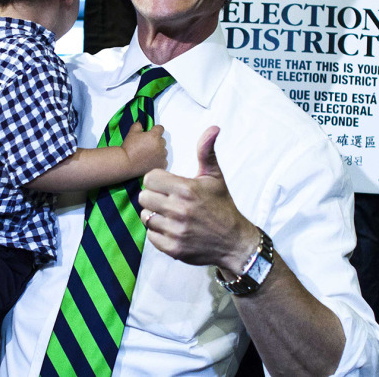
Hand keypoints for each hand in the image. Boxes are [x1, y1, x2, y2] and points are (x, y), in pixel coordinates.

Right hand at [121, 121, 167, 175]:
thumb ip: (138, 125)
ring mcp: (162, 156)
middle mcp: (160, 145)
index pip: (160, 128)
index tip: (152, 132)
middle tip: (146, 145)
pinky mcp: (161, 165)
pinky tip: (151, 161)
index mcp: (154, 136)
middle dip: (156, 141)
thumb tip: (141, 124)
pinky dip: (159, 161)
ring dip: (158, 151)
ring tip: (147, 154)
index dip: (155, 130)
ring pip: (163, 151)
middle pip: (162, 140)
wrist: (126, 163)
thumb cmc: (129, 149)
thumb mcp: (131, 132)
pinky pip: (164, 161)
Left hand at [137, 126, 258, 272]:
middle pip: (143, 197)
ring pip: (145, 217)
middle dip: (153, 197)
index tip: (166, 185)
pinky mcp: (173, 249)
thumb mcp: (215, 177)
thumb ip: (206, 152)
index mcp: (186, 189)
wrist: (235, 242)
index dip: (156, 180)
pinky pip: (150, 236)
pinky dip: (158, 233)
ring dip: (154, 215)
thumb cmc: (222, 206)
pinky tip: (171, 228)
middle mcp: (179, 210)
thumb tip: (213, 128)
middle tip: (166, 200)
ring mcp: (176, 231)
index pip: (149, 178)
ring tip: (168, 214)